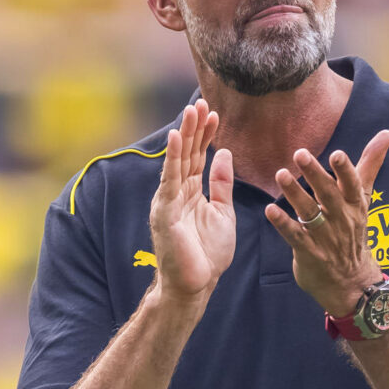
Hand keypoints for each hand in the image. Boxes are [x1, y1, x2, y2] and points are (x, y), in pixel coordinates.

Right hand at [149, 99, 234, 305]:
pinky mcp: (164, 212)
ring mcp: (169, 201)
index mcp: (191, 193)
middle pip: (186, 154)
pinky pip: (169, 180)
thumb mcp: (223, 213)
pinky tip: (175, 138)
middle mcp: (177, 192)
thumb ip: (221, 185)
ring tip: (191, 111)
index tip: (214, 113)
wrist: (196, 286)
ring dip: (184, 135)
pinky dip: (171, 158)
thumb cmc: (208, 254)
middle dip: (194, 128)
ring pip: (177, 161)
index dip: (206, 135)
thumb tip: (224, 153)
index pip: (198, 157)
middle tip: (202, 102)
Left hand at [267, 130, 388, 319]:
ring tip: (281, 174)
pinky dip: (282, 222)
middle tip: (300, 154)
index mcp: (355, 204)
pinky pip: (294, 235)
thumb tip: (387, 133)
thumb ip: (370, 164)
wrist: (351, 281)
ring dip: (294, 193)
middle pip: (328, 194)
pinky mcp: (308, 251)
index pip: (352, 185)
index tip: (337, 154)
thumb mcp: (363, 197)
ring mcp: (324, 236)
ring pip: (309, 212)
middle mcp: (341, 219)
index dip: (345, 170)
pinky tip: (270, 209)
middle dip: (314, 174)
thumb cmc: (353, 231)